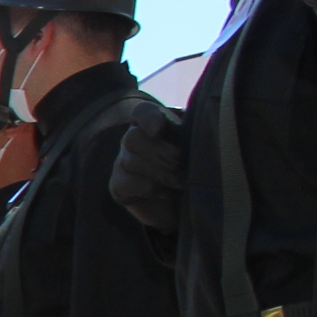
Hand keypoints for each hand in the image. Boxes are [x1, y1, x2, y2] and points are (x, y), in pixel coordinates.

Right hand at [111, 97, 187, 232]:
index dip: (148, 118)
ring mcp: (122, 163)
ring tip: (180, 181)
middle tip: (179, 162)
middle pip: (132, 137)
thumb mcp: (198, 149)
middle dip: (158, 151)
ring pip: (131, 161)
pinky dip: (149, 188)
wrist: (183, 204)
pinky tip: (166, 192)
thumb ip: (194, 135)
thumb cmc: (195, 171)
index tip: (158, 131)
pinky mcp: (118, 185)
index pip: (142, 112)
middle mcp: (134, 140)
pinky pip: (127, 182)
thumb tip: (194, 129)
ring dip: (160, 172)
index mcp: (156, 125)